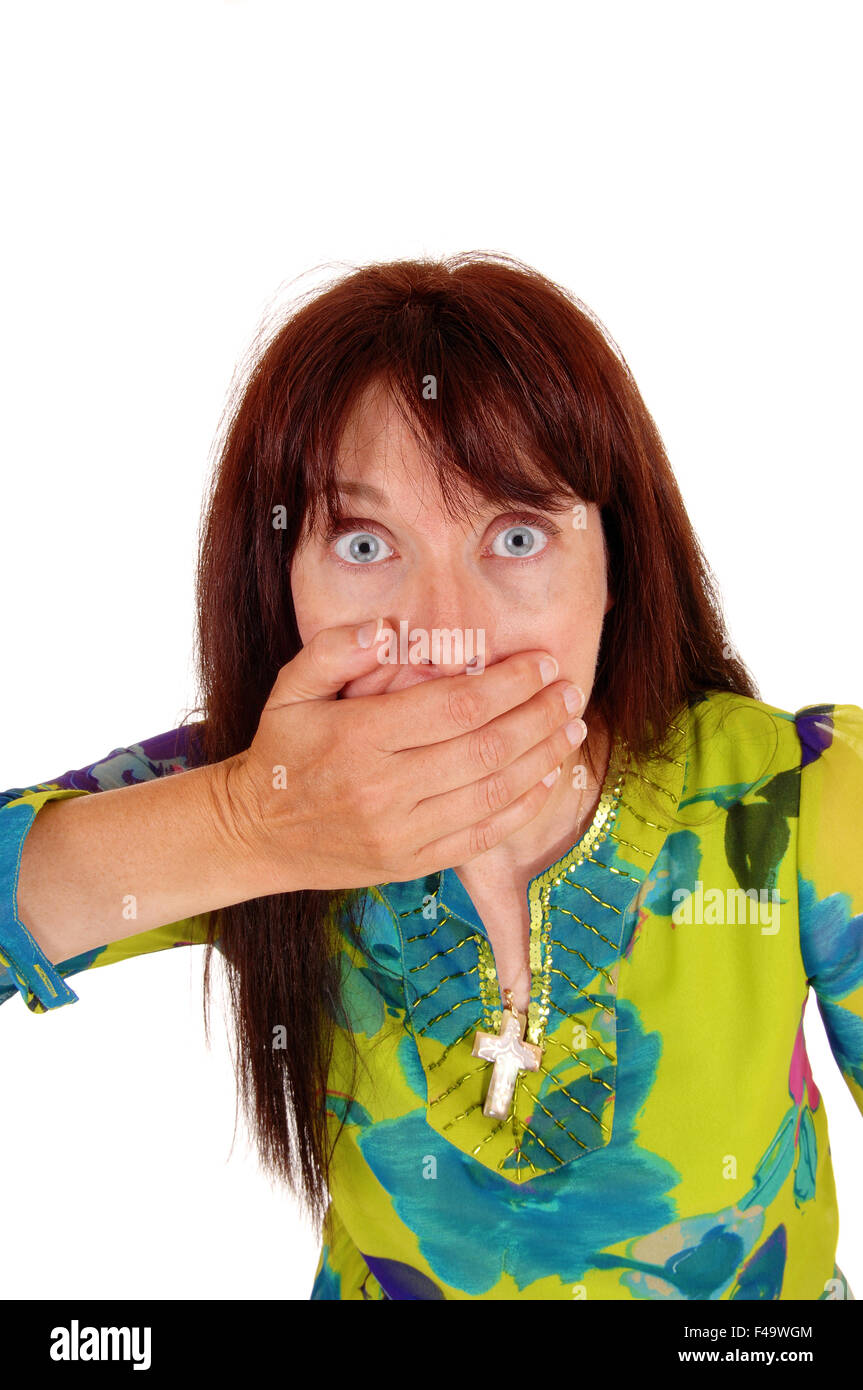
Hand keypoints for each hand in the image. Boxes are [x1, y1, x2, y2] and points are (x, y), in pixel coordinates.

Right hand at [217, 619, 586, 892]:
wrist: (257, 834)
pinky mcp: (411, 864)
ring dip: (542, 758)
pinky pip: (482, 837)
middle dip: (538, 716)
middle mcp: (384, 790)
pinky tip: (547, 777)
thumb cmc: (283, 751)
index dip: (508, 684)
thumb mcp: (290, 689)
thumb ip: (335, 650)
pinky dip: (523, 807)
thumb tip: (389, 627)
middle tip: (569, 691)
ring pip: (492, 794)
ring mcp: (401, 833)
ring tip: (571, 728)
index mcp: (358, 739)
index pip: (454, 707)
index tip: (541, 663)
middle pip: (484, 749)